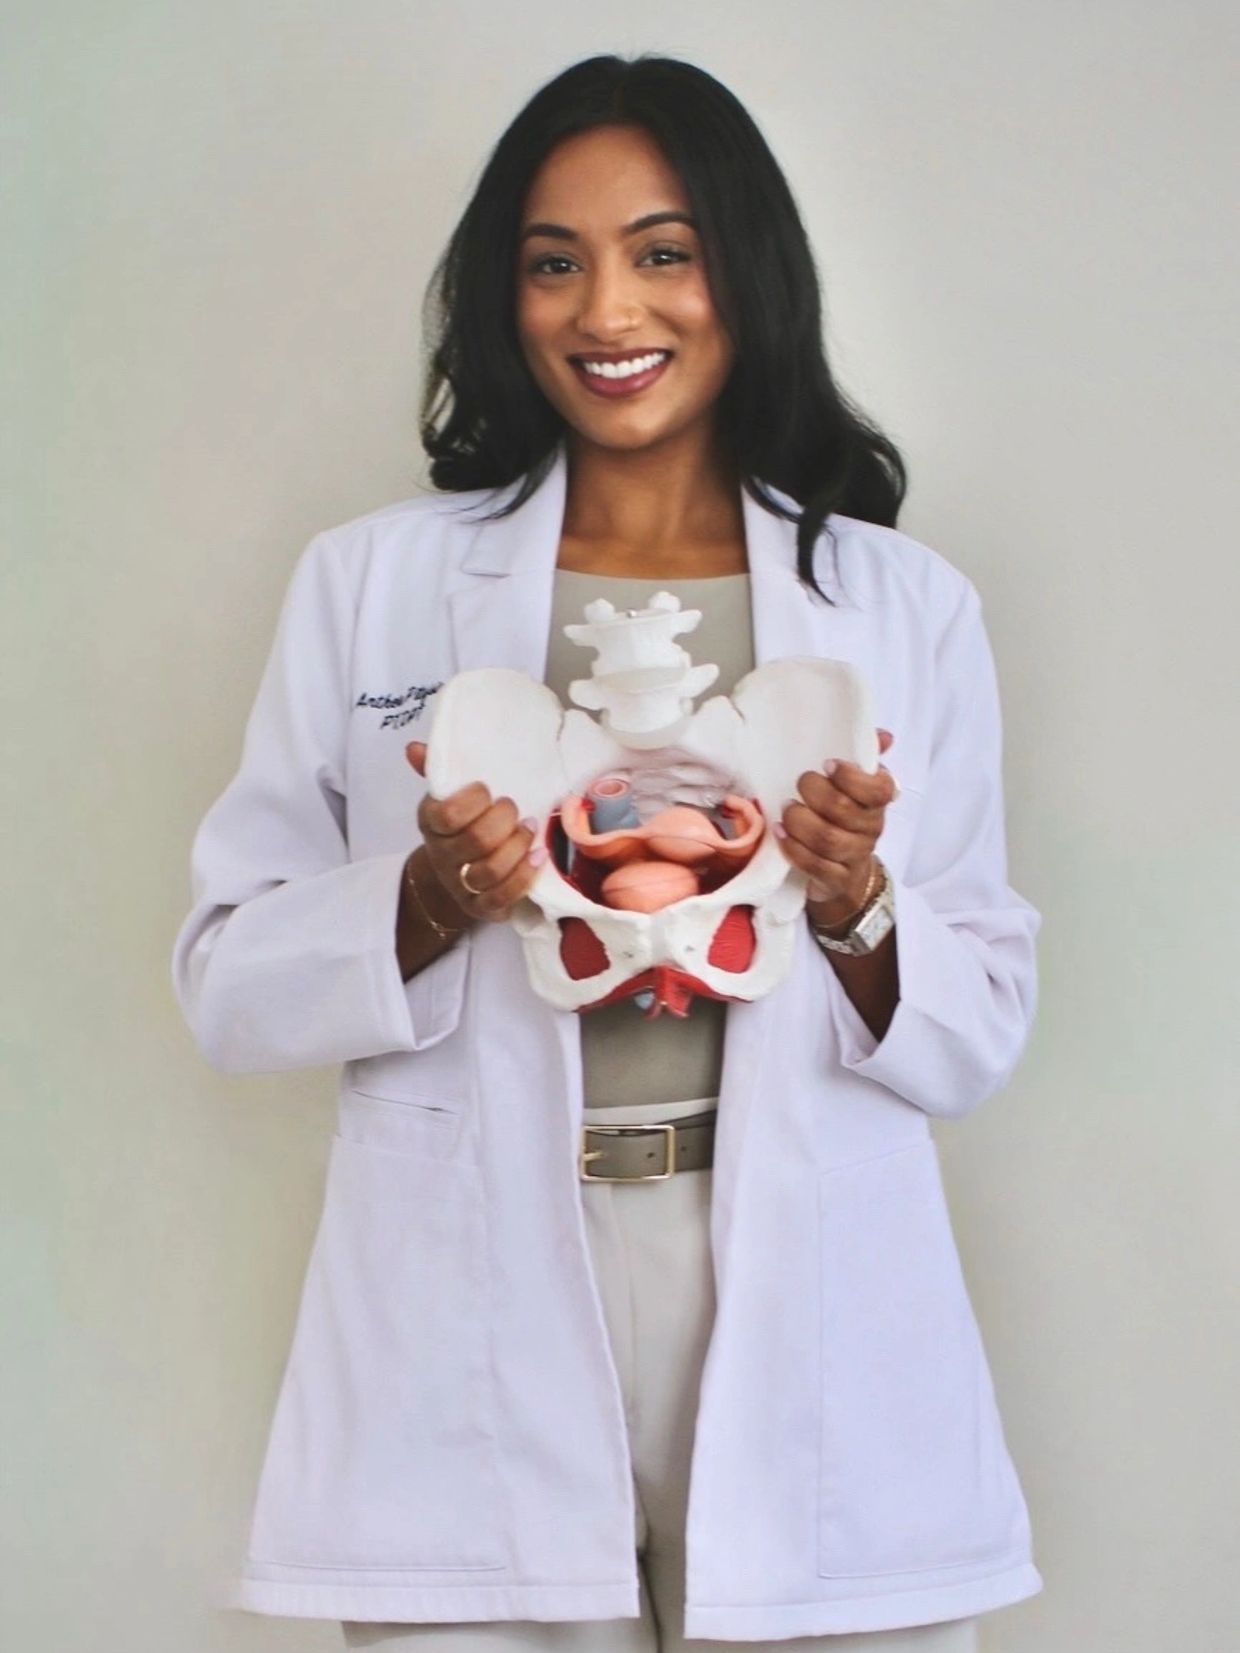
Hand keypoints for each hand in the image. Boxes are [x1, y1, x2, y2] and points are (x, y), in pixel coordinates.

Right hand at [405, 741, 545, 923]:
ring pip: (489, 872)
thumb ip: (435, 769)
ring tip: (530, 829)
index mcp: (431, 823)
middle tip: (514, 809)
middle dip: (503, 821)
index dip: (473, 801)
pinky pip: (502, 898)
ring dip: (517, 847)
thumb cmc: (458, 825)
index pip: (447, 814)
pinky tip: (539, 856)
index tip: (487, 790)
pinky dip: (525, 876)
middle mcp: (442, 855)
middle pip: (475, 842)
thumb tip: (414, 747)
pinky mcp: (481, 907)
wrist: (452, 874)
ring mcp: (461, 884)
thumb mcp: (446, 796)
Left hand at [774, 729, 897, 927]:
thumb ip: (866, 757)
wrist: (846, 873)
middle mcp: (872, 828)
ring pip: (827, 839)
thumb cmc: (844, 818)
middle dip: (815, 794)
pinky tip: (780, 833)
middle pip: (844, 810)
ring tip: (786, 810)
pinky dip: (794, 848)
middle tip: (799, 785)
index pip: (879, 789)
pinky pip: (815, 866)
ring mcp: (856, 856)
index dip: (851, 777)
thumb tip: (884, 736)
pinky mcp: (837, 879)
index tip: (827, 765)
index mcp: (878, 801)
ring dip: (800, 821)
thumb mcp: (853, 786)